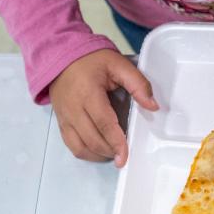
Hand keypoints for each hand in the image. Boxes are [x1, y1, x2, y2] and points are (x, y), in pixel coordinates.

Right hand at [49, 49, 157, 166]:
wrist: (60, 56)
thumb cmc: (91, 60)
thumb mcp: (118, 64)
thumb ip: (138, 84)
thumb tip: (153, 106)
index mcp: (88, 93)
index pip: (104, 123)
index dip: (116, 142)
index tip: (125, 155)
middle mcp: (73, 108)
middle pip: (92, 139)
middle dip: (110, 151)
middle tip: (124, 156)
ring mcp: (64, 117)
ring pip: (79, 146)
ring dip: (98, 154)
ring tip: (114, 154)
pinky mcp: (61, 121)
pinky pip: (71, 144)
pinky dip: (86, 152)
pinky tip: (99, 151)